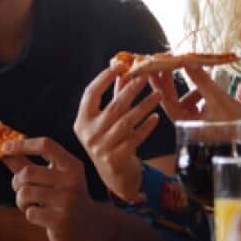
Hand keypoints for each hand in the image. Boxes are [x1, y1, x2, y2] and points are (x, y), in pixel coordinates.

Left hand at [3, 137, 106, 240]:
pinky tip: (40, 216)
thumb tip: (3, 151)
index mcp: (72, 165)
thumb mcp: (51, 178)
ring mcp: (68, 201)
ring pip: (25, 193)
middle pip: (28, 172)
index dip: (22, 145)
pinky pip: (30, 213)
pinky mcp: (61, 220)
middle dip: (17, 182)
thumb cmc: (62, 198)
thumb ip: (27, 164)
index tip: (4, 148)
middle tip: (20, 189)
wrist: (87, 227)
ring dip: (21, 200)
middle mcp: (72, 180)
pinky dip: (29, 214)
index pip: (46, 145)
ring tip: (30, 204)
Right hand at [73, 65, 162, 202]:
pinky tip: (156, 117)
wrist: (114, 175)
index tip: (120, 66)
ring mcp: (102, 147)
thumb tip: (121, 68)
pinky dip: (147, 126)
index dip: (104, 78)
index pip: (90, 93)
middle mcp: (89, 134)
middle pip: (113, 106)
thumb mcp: (106, 119)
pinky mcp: (117, 158)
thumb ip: (113, 95)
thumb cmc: (110, 140)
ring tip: (158, 94)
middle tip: (146, 76)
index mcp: (82, 121)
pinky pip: (135, 137)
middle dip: (131, 89)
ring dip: (144, 105)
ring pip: (127, 121)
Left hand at [148, 65, 240, 154]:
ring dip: (186, 85)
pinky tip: (203, 79)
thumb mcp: (218, 99)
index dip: (158, 84)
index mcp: (186, 124)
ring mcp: (199, 123)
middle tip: (165, 62)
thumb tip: (188, 61)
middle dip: (169, 82)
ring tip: (188, 68)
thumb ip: (202, 80)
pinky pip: (198, 103)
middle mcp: (190, 125)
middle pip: (173, 101)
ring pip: (186, 101)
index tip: (153, 68)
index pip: (166, 102)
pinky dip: (199, 91)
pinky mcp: (210, 119)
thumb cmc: (239, 124)